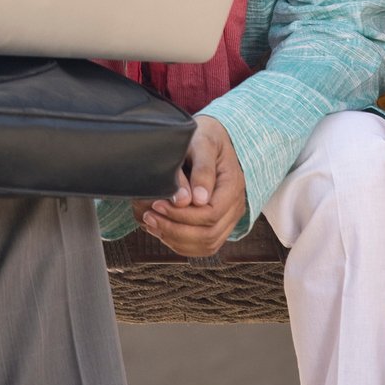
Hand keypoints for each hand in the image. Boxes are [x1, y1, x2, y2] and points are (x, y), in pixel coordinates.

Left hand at [131, 115, 244, 257]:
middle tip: (149, 215)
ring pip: (206, 245)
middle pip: (208, 235)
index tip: (157, 204)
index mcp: (233, 185)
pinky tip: (161, 230)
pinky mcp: (217, 224)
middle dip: (175, 229)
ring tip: (152, 222)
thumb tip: (194, 200)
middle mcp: (235, 206)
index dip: (182, 215)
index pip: (211, 214)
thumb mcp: (202, 143)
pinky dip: (180, 243)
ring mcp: (228, 218)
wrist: (212, 139)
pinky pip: (202, 246)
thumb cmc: (205, 137)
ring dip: (175, 239)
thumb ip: (200, 169)